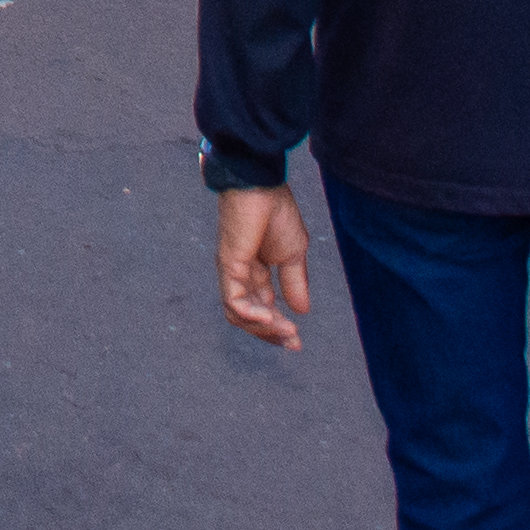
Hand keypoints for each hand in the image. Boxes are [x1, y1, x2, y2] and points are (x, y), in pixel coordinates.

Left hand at [213, 179, 310, 349]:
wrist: (262, 185)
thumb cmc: (276, 211)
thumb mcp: (293, 253)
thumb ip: (294, 282)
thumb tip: (301, 310)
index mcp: (256, 272)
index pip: (262, 308)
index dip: (278, 328)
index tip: (297, 343)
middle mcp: (240, 275)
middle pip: (249, 317)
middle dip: (272, 334)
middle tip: (293, 342)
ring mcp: (231, 272)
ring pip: (239, 315)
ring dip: (263, 328)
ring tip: (286, 330)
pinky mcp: (228, 266)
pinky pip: (234, 301)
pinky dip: (251, 315)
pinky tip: (270, 318)